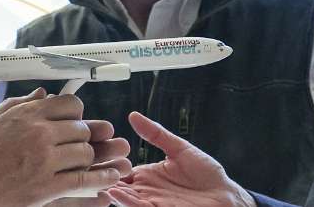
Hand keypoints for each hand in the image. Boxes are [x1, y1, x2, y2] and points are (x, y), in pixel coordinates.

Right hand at [0, 88, 129, 206]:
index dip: (76, 113)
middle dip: (83, 137)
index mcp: (27, 114)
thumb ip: (20, 104)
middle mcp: (40, 133)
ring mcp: (46, 161)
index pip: (68, 105)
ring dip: (89, 158)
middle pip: (81, 129)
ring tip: (88, 162)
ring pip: (85, 153)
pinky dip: (102, 179)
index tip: (75, 120)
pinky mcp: (48, 187)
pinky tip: (111, 178)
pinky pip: (84, 180)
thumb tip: (42, 93)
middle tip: (79, 144)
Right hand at [105, 112, 253, 206]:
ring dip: (111, 189)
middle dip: (104, 176)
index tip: (92, 152)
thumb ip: (156, 134)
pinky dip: (126, 201)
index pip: (121, 169)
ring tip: (97, 179)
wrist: (226, 196)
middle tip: (87, 166)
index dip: (107, 162)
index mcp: (148, 174)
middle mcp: (146, 190)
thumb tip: (134, 116)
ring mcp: (151, 202)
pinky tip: (115, 192)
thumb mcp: (180, 148)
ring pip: (124, 197)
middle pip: (118, 184)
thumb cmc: (207, 174)